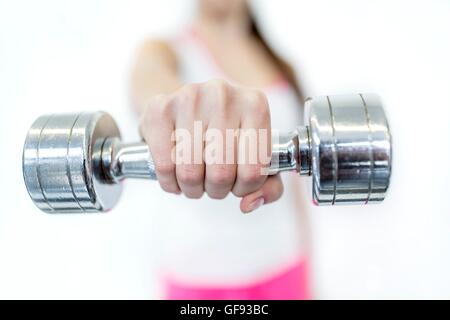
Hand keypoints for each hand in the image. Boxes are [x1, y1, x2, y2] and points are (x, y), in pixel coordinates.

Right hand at [139, 79, 282, 212]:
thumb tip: (248, 205)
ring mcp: (190, 97)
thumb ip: (268, 187)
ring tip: (194, 181)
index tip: (237, 184)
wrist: (187, 104)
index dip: (244, 188)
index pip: (254, 170)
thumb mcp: (256, 155)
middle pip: (221, 173)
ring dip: (192, 188)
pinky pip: (164, 165)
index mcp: (255, 105)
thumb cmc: (227, 134)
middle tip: (212, 184)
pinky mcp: (160, 108)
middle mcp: (224, 96)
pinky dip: (170, 183)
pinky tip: (175, 177)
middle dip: (216, 190)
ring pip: (190, 172)